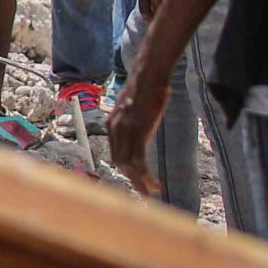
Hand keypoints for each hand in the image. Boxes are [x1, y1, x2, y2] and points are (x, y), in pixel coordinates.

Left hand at [106, 78, 167, 196]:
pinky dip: (145, 175)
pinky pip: (138, 160)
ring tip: (151, 191)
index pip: (116, 153)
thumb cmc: (147, 89)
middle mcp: (115, 128)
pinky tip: (155, 183)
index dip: (126, 169)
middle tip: (145, 192)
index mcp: (113, 124)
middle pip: (119, 162)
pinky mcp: (138, 130)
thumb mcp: (135, 109)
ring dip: (139, 182)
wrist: (149, 75)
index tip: (138, 180)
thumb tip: (139, 129)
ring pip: (128, 165)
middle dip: (132, 180)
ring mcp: (125, 130)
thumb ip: (132, 122)